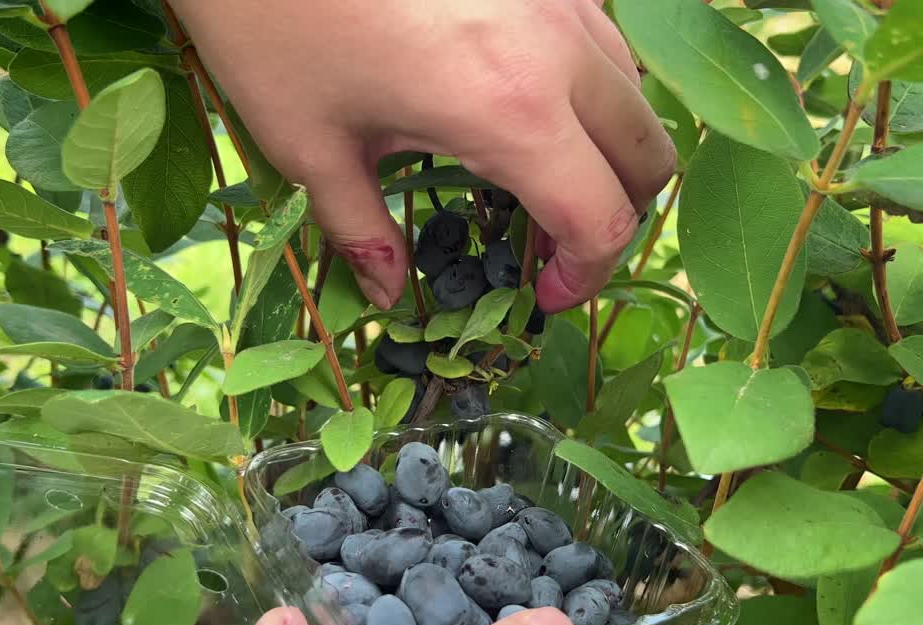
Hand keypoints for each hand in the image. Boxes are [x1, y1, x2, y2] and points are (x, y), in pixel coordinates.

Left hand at [168, 0, 674, 312]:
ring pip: (637, 94)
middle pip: (649, 158)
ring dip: (611, 151)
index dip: (586, 276)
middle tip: (552, 244)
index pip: (601, 219)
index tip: (543, 297)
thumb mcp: (309, 145)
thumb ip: (362, 231)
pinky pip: (603, 40)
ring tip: (545, 176)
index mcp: (510, 112)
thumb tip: (388, 294)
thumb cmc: (273, 22)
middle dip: (617, 217)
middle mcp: (559, 52)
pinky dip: (590, 90)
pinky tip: (527, 102)